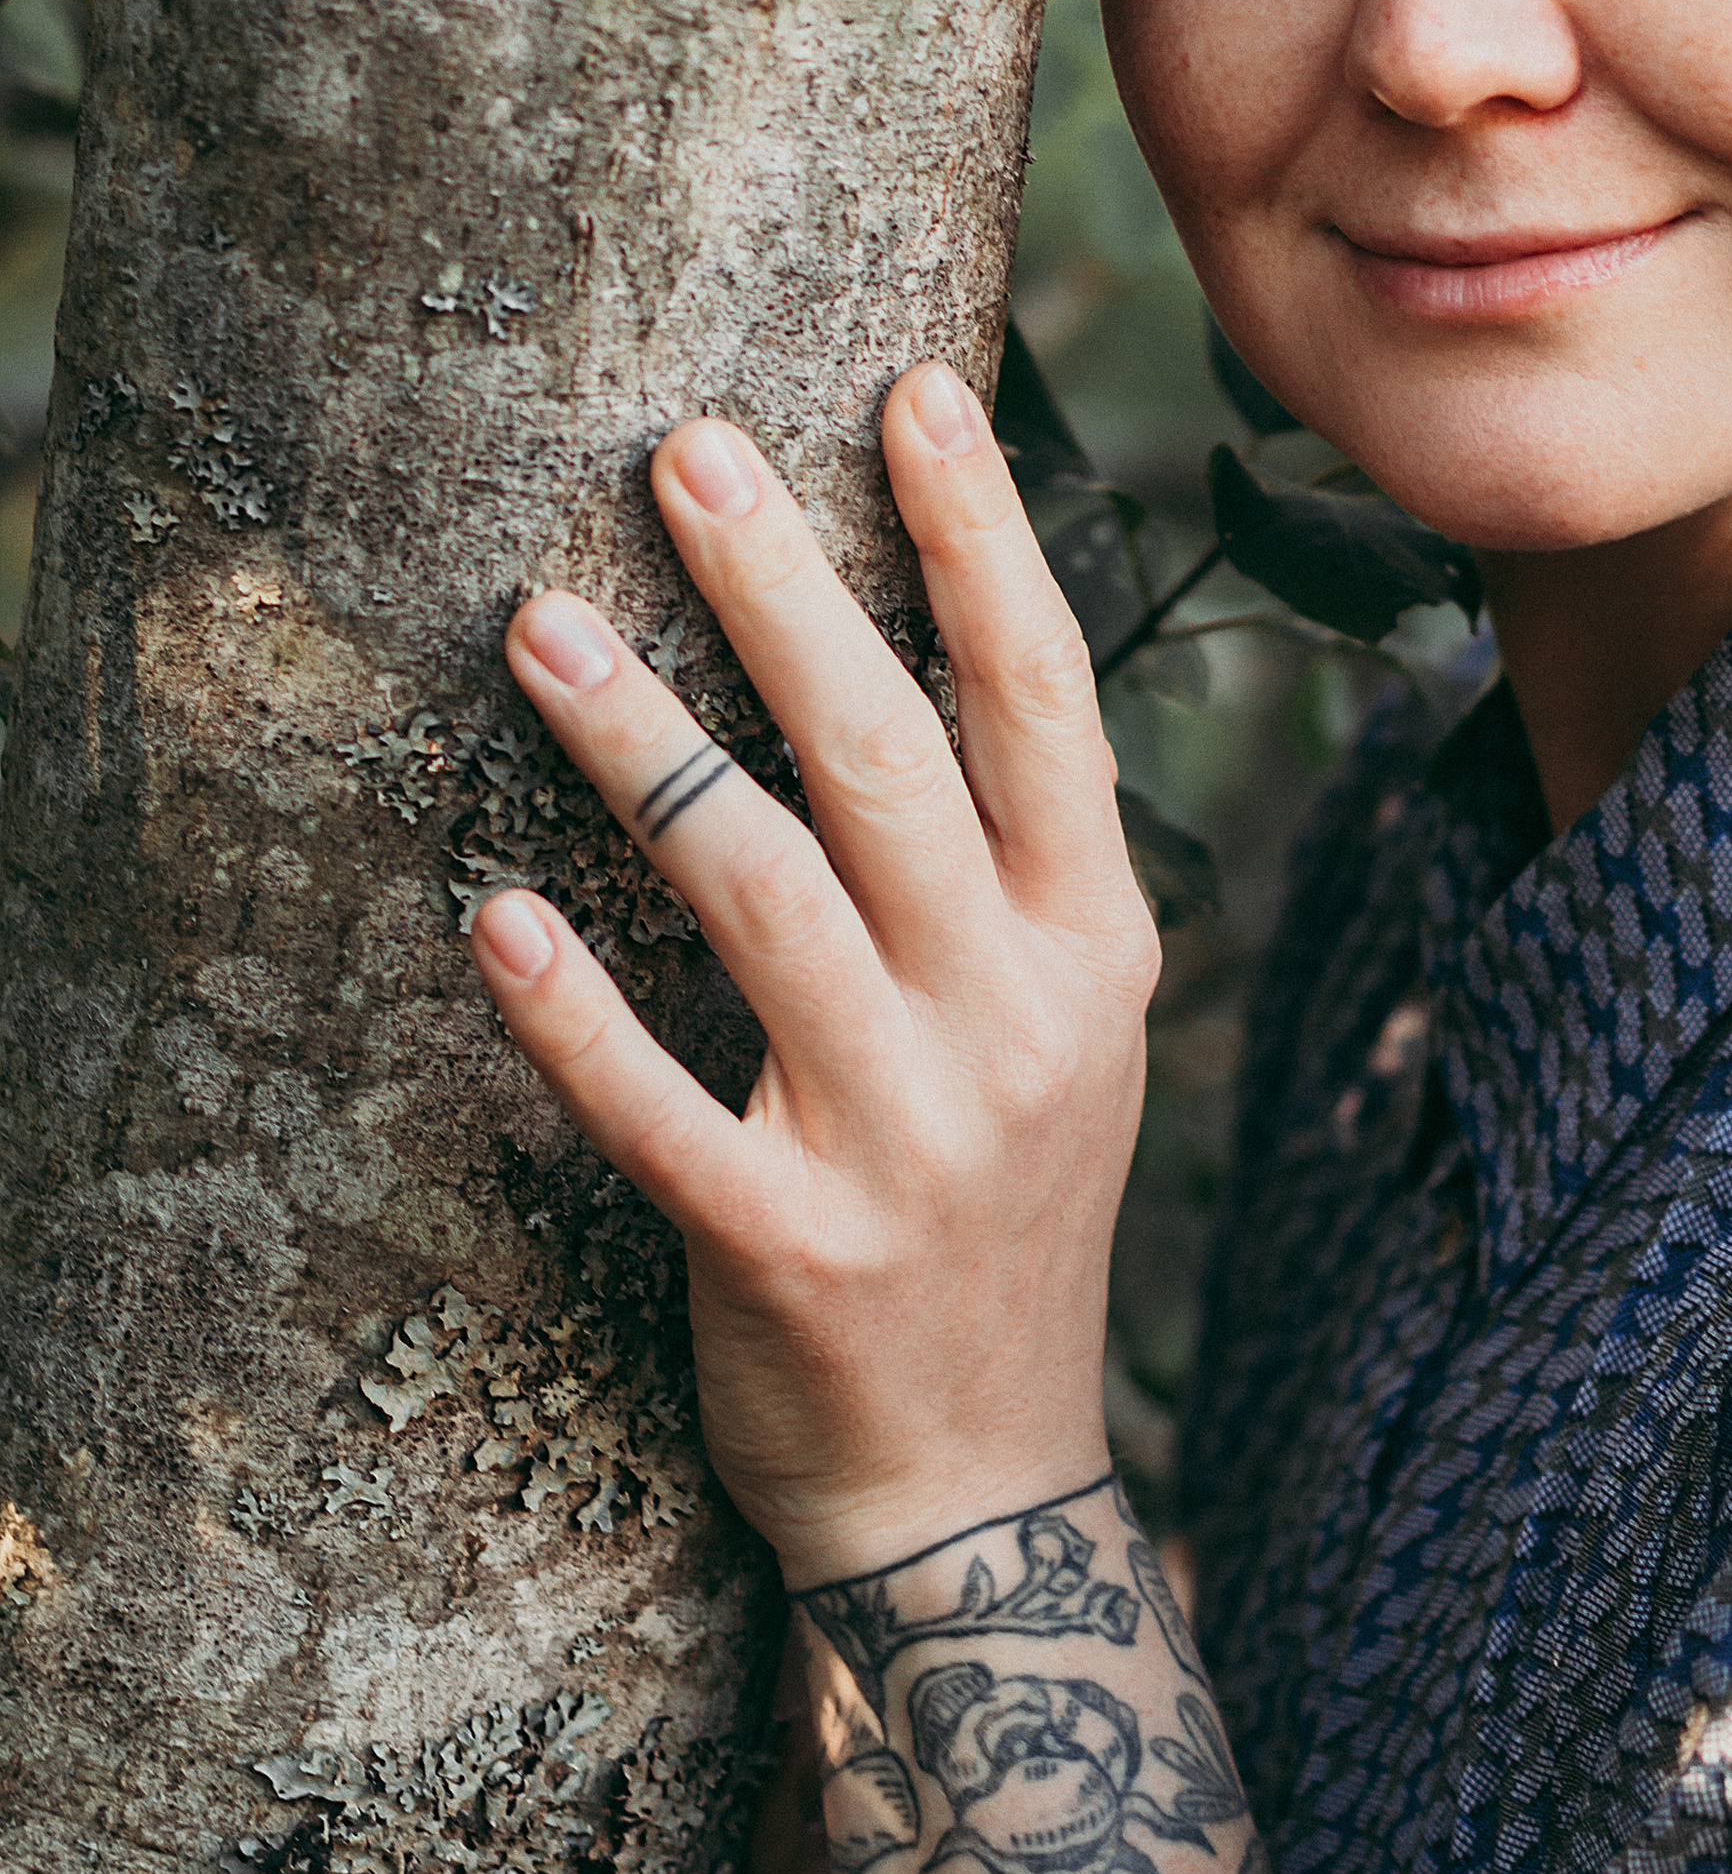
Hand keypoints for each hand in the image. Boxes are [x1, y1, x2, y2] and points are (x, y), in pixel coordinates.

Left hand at [466, 366, 1161, 1584]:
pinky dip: (575, 1021)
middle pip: (885, 759)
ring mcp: (907, 1137)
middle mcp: (1015, 1018)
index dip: (980, 537)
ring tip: (537, 623)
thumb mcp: (1062, 1014)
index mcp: (1096, 938)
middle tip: (680, 446)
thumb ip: (1008, 853)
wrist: (980, 1484)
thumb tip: (910, 624)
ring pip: (760, 897)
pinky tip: (492, 922)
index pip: (1040, 697)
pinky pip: (664, 1113)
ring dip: (643, 745)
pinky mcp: (790, 1249)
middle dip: (779, 587)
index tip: (910, 389)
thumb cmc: (997, 1199)